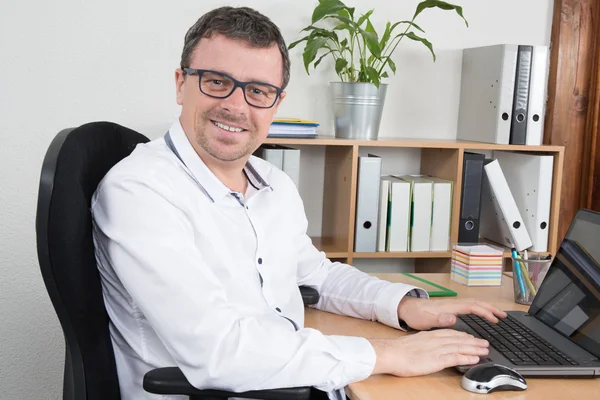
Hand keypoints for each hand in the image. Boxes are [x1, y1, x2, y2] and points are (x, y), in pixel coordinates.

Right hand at [368, 329, 488, 376]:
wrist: (391, 353)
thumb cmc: (399, 350)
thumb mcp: (415, 342)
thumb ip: (425, 343)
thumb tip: (430, 347)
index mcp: (431, 335)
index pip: (451, 333)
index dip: (464, 336)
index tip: (472, 338)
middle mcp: (436, 340)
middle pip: (459, 339)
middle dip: (474, 341)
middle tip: (485, 343)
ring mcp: (437, 350)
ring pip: (461, 347)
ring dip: (475, 349)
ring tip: (485, 350)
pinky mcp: (437, 360)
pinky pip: (455, 358)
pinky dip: (467, 358)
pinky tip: (475, 359)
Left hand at [397, 297, 506, 330]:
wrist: (406, 308)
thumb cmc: (416, 315)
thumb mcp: (426, 320)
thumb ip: (440, 320)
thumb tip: (453, 319)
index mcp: (450, 307)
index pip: (472, 307)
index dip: (485, 312)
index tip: (496, 319)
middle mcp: (453, 304)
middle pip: (476, 303)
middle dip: (491, 308)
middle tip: (504, 316)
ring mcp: (451, 305)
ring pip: (473, 303)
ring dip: (486, 308)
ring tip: (497, 315)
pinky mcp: (449, 308)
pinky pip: (468, 306)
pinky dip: (479, 309)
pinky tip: (481, 314)